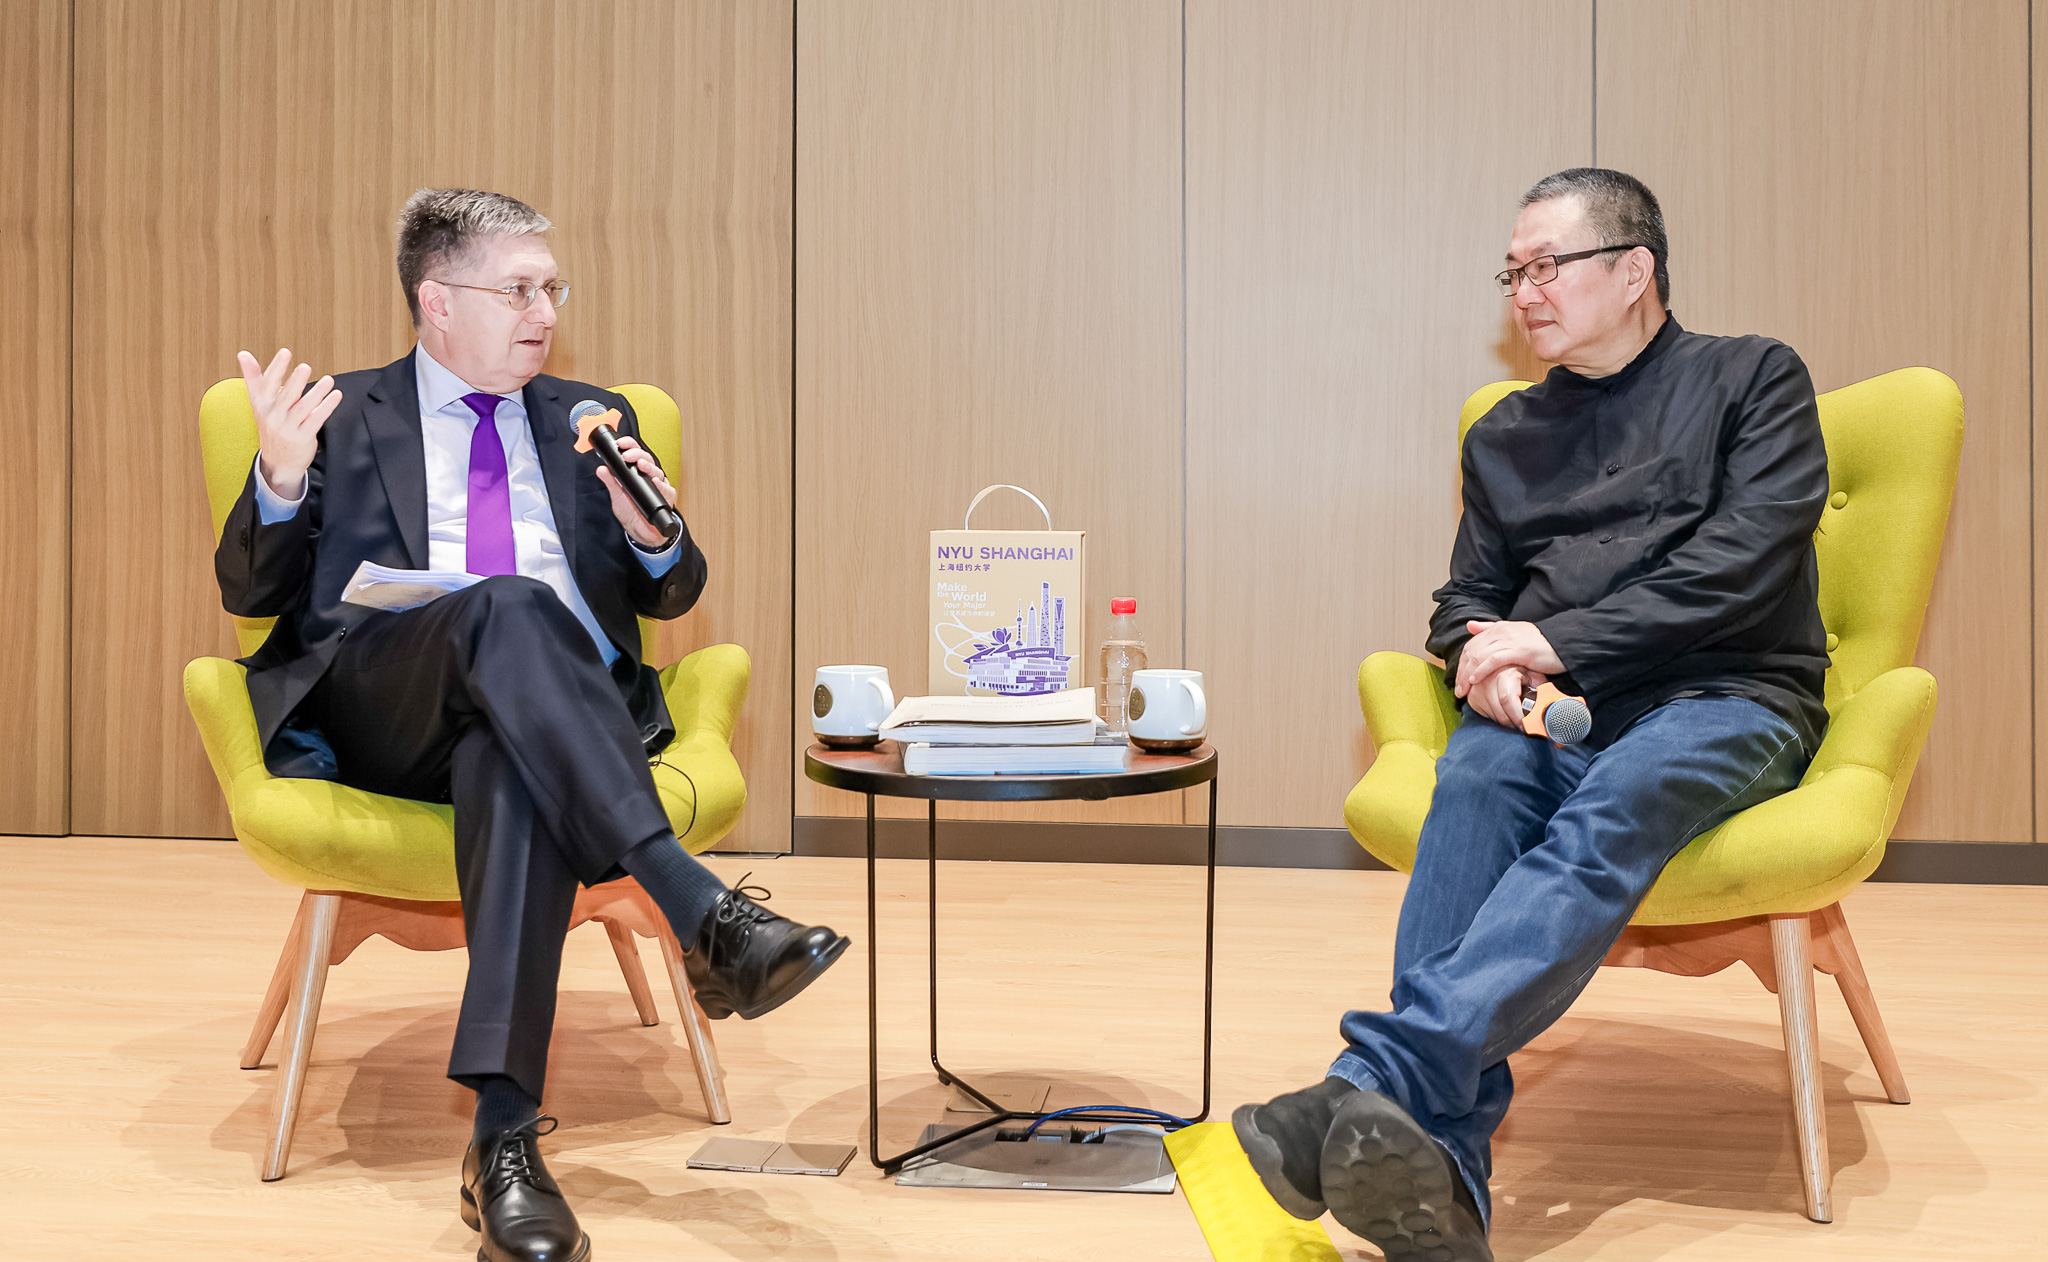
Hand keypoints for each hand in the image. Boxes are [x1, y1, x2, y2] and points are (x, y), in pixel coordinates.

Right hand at [238, 348, 341, 499]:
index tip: (285, 352)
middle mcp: (273, 416)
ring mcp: (288, 428)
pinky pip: (315, 420)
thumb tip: (243, 354)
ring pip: (303, 408)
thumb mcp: (259, 402)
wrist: (278, 461)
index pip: (268, 383)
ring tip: (329, 380)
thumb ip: (254, 378)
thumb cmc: (271, 425)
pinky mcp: (302, 438)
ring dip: (317, 393)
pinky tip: (335, 396)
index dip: (276, 368)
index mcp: (262, 404)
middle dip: (295, 381)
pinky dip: (326, 407)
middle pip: (285, 396)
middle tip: (305, 367)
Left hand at [596, 434, 677, 547]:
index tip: (621, 443)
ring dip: (648, 467)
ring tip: (640, 465)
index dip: (630, 445)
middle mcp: (649, 476)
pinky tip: (654, 481)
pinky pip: (666, 489)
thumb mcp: (617, 495)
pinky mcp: (666, 496)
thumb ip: (610, 482)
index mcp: (637, 472)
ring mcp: (659, 485)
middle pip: (647, 459)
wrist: (640, 531)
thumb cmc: (631, 512)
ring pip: (657, 471)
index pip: (635, 453)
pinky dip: (660, 485)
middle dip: (638, 455)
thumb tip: (601, 469)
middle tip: (628, 456)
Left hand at [1454, 619, 1563, 697]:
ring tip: (1464, 690)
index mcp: (1498, 628)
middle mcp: (1500, 631)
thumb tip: (1470, 625)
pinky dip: (1481, 670)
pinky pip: (1493, 660)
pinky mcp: (1518, 650)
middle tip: (1458, 690)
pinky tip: (1475, 680)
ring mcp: (1508, 640)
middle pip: (1471, 651)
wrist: (1565, 644)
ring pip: (1479, 656)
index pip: (1472, 645)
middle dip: (1461, 672)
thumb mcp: (1514, 635)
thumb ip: (1491, 629)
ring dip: (1467, 675)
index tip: (1459, 680)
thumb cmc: (1540, 644)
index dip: (1462, 663)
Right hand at [1465, 664, 1546, 729]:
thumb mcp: (1535, 675)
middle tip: (1527, 726)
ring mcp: (1476, 690)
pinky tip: (1506, 712)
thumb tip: (1551, 708)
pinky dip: (1498, 718)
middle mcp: (1486, 681)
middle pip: (1501, 714)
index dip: (1518, 716)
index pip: (1508, 699)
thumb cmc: (1523, 669)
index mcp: (1503, 673)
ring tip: (1518, 717)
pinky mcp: (1472, 697)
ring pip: (1495, 717)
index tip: (1528, 726)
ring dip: (1508, 721)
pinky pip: (1486, 716)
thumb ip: (1542, 690)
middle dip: (1515, 723)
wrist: (1502, 660)